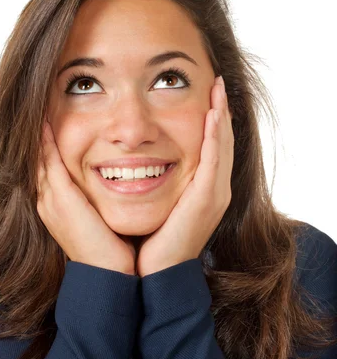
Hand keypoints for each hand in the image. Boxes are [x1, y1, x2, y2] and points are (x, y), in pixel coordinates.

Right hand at [37, 120, 136, 274]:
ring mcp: (52, 200)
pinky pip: (48, 161)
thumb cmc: (113, 250)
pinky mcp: (61, 198)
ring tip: (39, 110)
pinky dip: (45, 141)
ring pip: (39, 157)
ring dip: (39, 133)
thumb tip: (121, 182)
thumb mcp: (102, 219)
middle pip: (38, 159)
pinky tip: (46, 121)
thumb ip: (101, 201)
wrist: (110, 277)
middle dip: (39, 136)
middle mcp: (49, 201)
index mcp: (58, 206)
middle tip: (40, 110)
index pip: (48, 167)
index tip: (51, 123)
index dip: (47, 145)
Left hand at [136, 75, 233, 277]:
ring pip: (222, 145)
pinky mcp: (207, 199)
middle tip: (219, 83)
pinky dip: (215, 136)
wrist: (153, 275)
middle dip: (221, 110)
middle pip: (222, 141)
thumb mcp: (156, 203)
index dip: (212, 120)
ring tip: (219, 89)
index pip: (212, 146)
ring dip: (221, 115)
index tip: (207, 95)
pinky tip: (213, 114)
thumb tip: (136, 159)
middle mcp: (214, 189)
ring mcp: (214, 194)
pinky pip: (214, 160)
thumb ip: (155, 180)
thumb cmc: (150, 240)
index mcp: (203, 189)